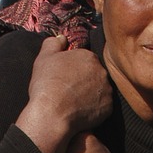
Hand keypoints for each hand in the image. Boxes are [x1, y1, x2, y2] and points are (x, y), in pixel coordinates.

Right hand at [16, 36, 112, 152]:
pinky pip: (101, 107)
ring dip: (89, 95)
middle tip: (69, 91)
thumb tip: (62, 38)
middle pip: (94, 75)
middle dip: (84, 81)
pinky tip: (80, 112)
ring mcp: (107, 90)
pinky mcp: (108, 108)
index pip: (84, 60)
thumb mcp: (44, 58)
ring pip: (99, 90)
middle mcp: (102, 71)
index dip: (73, 69)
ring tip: (74, 103)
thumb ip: (53, 43)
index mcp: (89, 57)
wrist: (52, 114)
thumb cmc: (47, 85)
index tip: (64, 78)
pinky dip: (93, 109)